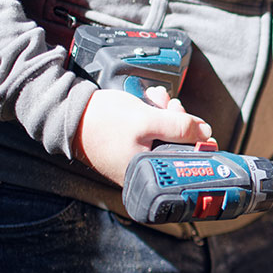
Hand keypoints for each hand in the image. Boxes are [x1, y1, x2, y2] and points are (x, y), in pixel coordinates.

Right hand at [72, 87, 212, 185]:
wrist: (67, 112)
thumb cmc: (100, 120)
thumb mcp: (146, 120)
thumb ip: (179, 127)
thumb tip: (205, 132)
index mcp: (145, 173)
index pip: (184, 162)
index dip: (195, 143)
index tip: (199, 127)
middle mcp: (141, 169)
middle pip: (176, 146)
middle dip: (178, 122)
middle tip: (172, 106)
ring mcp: (135, 156)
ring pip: (164, 135)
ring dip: (167, 114)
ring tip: (158, 99)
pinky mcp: (130, 144)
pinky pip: (150, 131)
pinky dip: (154, 115)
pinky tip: (151, 102)